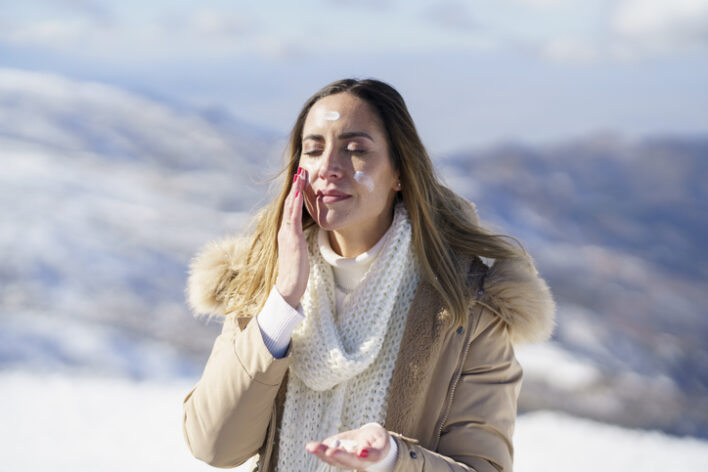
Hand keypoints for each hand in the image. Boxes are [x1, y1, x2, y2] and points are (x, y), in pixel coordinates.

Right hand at [276, 167, 309, 307]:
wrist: (288, 287)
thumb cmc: (295, 271)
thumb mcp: (297, 251)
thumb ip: (298, 240)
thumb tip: (301, 234)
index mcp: (286, 232)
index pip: (291, 208)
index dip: (296, 192)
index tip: (301, 179)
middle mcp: (285, 230)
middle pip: (290, 203)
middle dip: (296, 186)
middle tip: (301, 169)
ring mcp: (287, 234)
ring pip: (291, 207)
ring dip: (296, 190)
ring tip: (301, 175)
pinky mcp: (293, 240)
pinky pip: (294, 218)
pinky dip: (296, 204)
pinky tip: (299, 194)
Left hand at [305, 423, 390, 469]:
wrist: (370, 440)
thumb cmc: (377, 441)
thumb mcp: (382, 443)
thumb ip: (374, 451)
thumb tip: (360, 452)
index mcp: (366, 460)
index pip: (361, 459)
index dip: (359, 455)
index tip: (359, 452)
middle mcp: (353, 462)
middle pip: (344, 461)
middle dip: (336, 455)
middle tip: (329, 451)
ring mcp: (342, 460)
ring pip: (331, 459)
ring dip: (321, 452)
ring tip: (311, 447)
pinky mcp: (334, 454)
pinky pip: (325, 454)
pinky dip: (318, 450)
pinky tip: (311, 447)